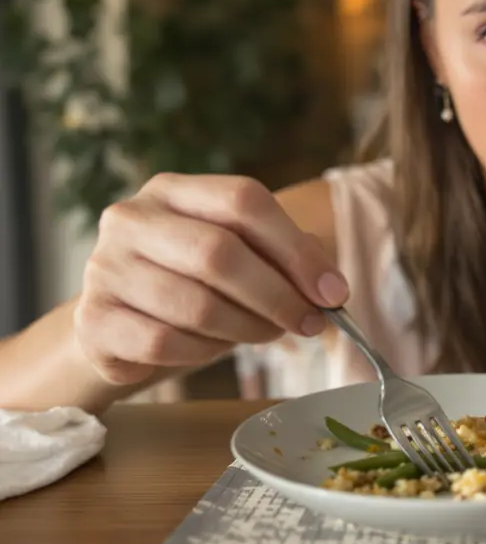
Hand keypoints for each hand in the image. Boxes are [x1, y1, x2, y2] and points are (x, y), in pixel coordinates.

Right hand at [74, 173, 348, 385]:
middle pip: (220, 253)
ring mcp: (105, 268)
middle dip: (279, 296)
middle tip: (311, 323)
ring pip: (196, 305)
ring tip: (268, 334)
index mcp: (172, 191)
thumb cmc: (191, 283)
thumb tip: (331, 288)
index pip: (243, 201)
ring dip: (248, 328)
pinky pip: (165, 343)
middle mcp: (131, 219)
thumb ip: (284, 259)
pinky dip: (204, 353)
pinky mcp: (93, 320)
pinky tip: (214, 348)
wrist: (117, 323)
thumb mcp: (238, 255)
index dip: (296, 248)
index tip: (333, 291)